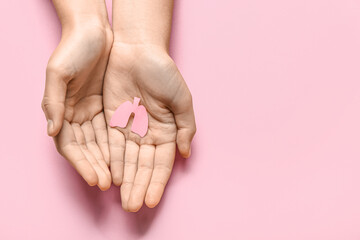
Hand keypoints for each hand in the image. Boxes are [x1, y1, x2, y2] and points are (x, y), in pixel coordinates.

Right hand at [42, 19, 112, 189]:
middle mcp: (76, 115)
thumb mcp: (59, 72)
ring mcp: (92, 112)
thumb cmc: (73, 49)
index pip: (70, 145)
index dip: (82, 164)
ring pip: (100, 143)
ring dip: (108, 162)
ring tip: (119, 179)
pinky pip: (113, 130)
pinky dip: (118, 145)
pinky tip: (126, 158)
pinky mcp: (108, 107)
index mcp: (61, 110)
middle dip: (96, 168)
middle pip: (87, 149)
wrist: (95, 32)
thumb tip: (53, 131)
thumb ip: (53, 102)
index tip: (95, 179)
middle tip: (110, 186)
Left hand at [104, 43, 195, 210]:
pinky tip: (113, 179)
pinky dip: (113, 162)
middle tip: (133, 207)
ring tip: (124, 200)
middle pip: (143, 166)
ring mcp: (130, 129)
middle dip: (139, 187)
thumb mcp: (181, 98)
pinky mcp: (113, 120)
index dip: (157, 182)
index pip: (162, 163)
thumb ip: (186, 127)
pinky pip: (112, 145)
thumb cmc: (163, 72)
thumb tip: (184, 153)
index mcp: (167, 130)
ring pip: (128, 160)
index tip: (152, 201)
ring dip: (126, 181)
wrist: (137, 50)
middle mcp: (148, 134)